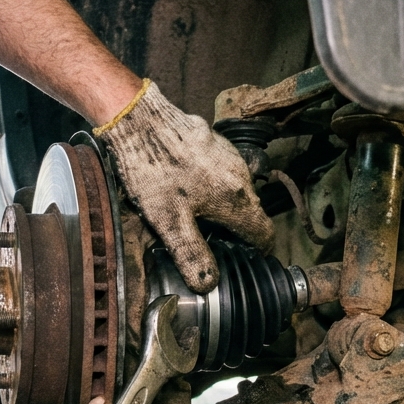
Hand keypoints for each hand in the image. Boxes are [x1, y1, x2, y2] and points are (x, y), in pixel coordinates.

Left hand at [96, 80, 273, 293]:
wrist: (138, 119)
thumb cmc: (153, 171)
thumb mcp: (168, 222)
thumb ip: (192, 254)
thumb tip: (208, 283)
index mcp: (236, 199)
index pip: (265, 234)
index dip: (257, 251)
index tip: (242, 258)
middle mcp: (241, 177)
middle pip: (250, 212)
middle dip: (234, 229)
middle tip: (205, 239)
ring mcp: (230, 156)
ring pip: (236, 190)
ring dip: (222, 204)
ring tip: (190, 211)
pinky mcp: (216, 141)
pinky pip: (222, 170)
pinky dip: (211, 183)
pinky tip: (184, 184)